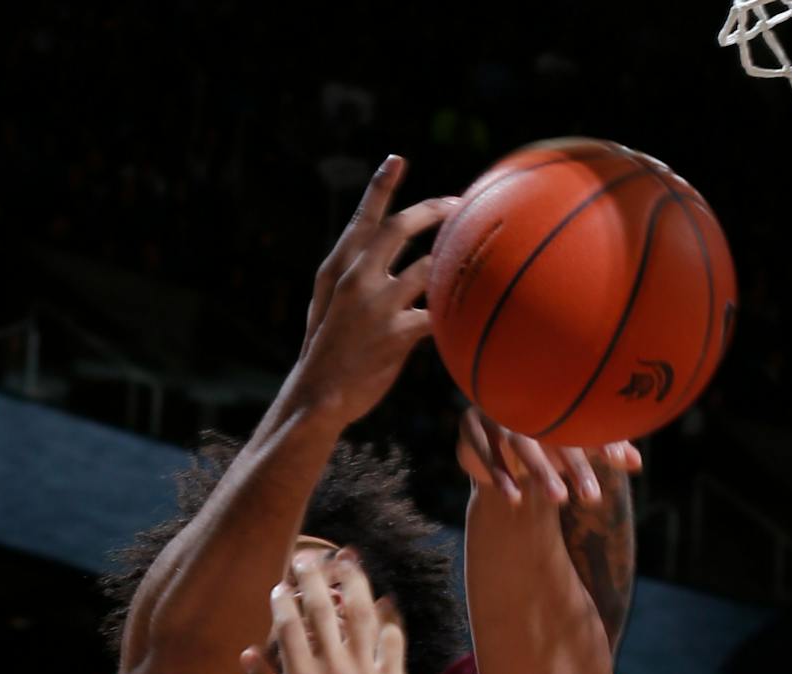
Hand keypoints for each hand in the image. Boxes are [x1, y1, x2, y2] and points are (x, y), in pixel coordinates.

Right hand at [242, 549, 411, 673]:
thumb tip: (248, 655)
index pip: (288, 627)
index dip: (283, 601)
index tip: (280, 586)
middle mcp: (334, 671)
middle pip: (323, 611)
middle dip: (313, 578)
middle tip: (307, 558)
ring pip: (361, 616)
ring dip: (354, 584)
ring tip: (347, 561)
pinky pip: (393, 642)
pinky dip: (390, 620)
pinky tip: (386, 603)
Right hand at [294, 156, 455, 428]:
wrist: (317, 395)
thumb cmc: (326, 351)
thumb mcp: (328, 306)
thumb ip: (353, 278)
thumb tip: (378, 259)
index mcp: (339, 268)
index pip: (363, 219)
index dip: (380, 187)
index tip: (396, 159)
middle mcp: (356, 278)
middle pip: (400, 229)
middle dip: (433, 211)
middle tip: (458, 203)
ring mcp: (376, 305)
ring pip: (427, 267)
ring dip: (454, 260)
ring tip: (475, 258)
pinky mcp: (395, 334)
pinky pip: (438, 314)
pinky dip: (457, 311)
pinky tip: (473, 310)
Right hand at [456, 406, 641, 507]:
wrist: (488, 441)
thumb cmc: (540, 440)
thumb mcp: (572, 447)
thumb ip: (605, 449)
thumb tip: (637, 463)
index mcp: (552, 401)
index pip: (581, 421)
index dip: (601, 441)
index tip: (620, 462)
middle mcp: (525, 402)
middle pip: (553, 435)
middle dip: (575, 466)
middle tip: (593, 497)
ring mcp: (496, 411)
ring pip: (519, 442)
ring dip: (539, 471)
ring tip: (559, 499)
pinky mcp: (470, 426)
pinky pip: (486, 452)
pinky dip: (500, 475)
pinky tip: (515, 498)